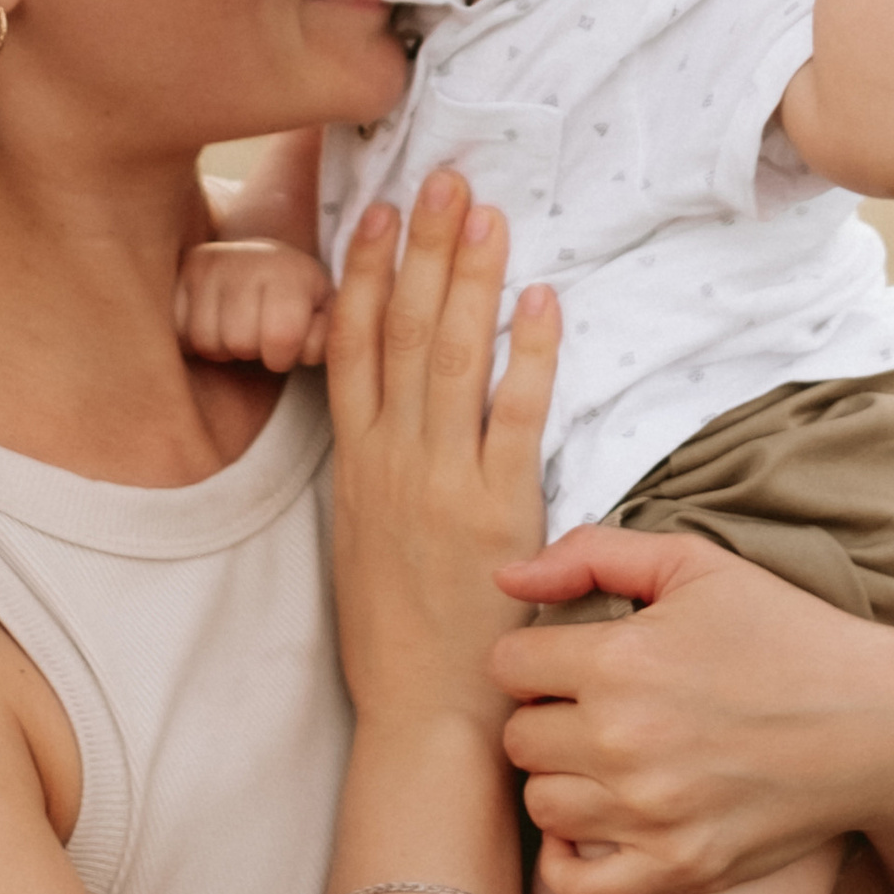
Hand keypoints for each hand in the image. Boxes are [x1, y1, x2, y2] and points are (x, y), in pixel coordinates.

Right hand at [176, 235, 335, 371]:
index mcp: (289, 270)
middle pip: (239, 343)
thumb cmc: (296, 301)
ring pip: (205, 341)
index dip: (283, 356)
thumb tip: (308, 349)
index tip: (285, 345)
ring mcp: (207, 262)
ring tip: (233, 329)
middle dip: (250, 352)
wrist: (260, 264)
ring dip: (220, 348)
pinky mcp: (178, 272)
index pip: (282, 337)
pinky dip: (191, 338)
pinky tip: (210, 322)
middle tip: (256, 335)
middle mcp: (246, 258)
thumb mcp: (324, 317)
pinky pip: (176, 331)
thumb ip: (328, 336)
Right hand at [329, 174, 557, 739]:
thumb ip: (379, 479)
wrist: (425, 716)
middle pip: (402, 330)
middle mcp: (390, 463)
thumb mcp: (365, 545)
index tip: (377, 211)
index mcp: (356, 468)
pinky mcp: (496, 512)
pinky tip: (542, 300)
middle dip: (423, 247)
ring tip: (486, 213)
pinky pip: (513, 414)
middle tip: (443, 177)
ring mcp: (439, 484)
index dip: (364, 272)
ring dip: (469, 276)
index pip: (351, 345)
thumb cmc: (403, 642)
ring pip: (448, 356)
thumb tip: (390, 425)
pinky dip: (527, 353)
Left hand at [488, 525, 893, 893]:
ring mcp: (651, 813)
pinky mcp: (681, 868)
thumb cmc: (787, 636)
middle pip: (517, 738)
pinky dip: (571, 866)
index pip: (508, 665)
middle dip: (546, 717)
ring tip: (606, 761)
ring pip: (541, 806)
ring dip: (563, 782)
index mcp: (619, 659)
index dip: (535, 657)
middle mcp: (624, 741)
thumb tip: (505, 574)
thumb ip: (592, 555)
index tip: (573, 661)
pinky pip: (578, 889)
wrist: (880, 725)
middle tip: (594, 710)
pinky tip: (599, 828)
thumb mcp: (696, 566)